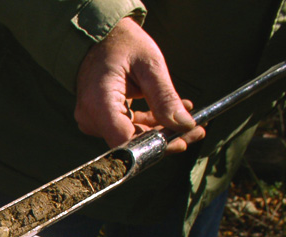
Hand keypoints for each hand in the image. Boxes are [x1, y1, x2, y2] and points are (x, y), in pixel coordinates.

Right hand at [74, 17, 205, 152]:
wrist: (98, 38)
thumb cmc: (121, 44)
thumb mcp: (149, 65)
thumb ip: (165, 97)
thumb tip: (184, 125)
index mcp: (100, 104)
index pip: (126, 142)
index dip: (154, 147)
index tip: (182, 141)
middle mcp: (91, 118)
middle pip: (129, 144)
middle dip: (163, 141)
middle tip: (194, 132)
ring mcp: (92, 121)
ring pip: (129, 139)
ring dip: (158, 133)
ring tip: (187, 123)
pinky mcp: (98, 120)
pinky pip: (124, 131)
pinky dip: (147, 126)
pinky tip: (167, 117)